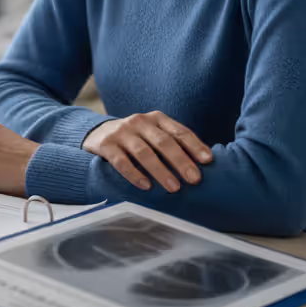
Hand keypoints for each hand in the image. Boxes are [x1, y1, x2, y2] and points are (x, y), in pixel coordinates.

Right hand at [81, 112, 212, 192]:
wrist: (97, 133)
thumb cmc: (135, 138)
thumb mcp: (153, 134)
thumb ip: (172, 143)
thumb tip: (202, 165)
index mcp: (156, 118)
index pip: (179, 131)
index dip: (195, 145)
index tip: (208, 161)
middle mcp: (139, 122)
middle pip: (163, 142)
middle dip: (180, 161)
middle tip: (194, 179)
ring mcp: (121, 132)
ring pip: (144, 152)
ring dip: (160, 171)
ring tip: (174, 188)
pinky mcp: (105, 144)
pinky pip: (121, 161)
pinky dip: (134, 174)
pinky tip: (145, 186)